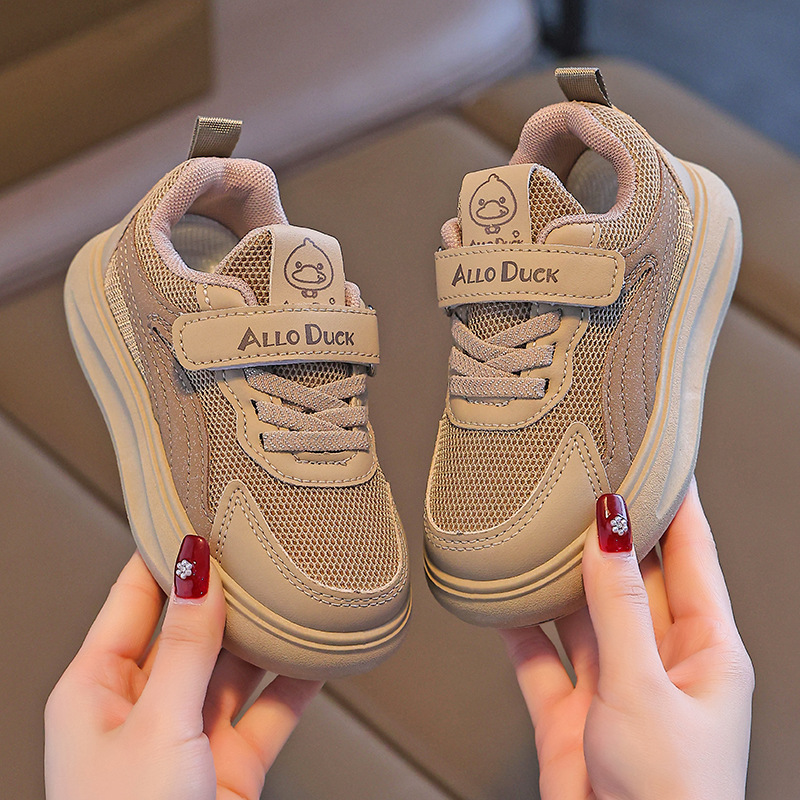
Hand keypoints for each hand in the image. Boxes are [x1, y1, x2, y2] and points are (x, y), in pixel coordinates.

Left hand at [45, 536, 320, 799]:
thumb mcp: (156, 722)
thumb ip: (185, 643)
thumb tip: (196, 567)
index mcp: (96, 686)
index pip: (134, 596)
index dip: (167, 551)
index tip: (201, 509)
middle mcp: (142, 703)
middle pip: (190, 626)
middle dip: (226, 589)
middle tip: (261, 542)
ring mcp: (188, 733)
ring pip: (233, 664)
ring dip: (266, 634)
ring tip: (297, 589)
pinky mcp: (229, 763)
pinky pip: (268, 709)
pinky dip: (296, 683)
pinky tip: (320, 654)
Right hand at [501, 479, 753, 798]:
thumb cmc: (672, 799)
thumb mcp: (644, 688)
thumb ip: (618, 605)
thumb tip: (609, 532)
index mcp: (707, 651)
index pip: (693, 554)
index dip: (676, 501)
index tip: (657, 454)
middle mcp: (661, 661)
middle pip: (633, 576)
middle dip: (609, 530)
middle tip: (582, 479)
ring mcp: (614, 685)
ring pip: (583, 611)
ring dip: (559, 576)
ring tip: (537, 528)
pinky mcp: (572, 712)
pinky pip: (540, 656)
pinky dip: (519, 629)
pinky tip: (502, 600)